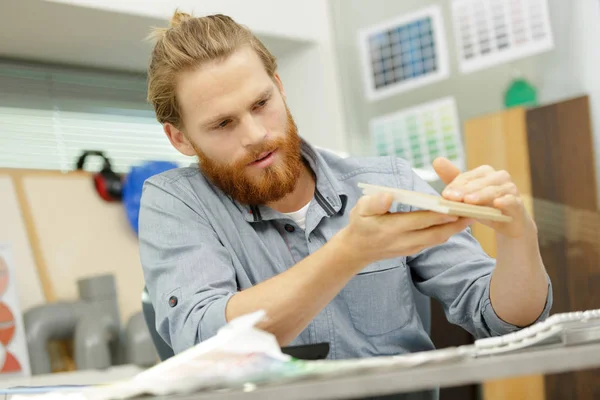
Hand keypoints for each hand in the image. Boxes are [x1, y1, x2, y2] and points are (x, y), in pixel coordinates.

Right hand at [338, 193, 472, 264]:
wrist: (356, 250)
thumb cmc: (359, 225)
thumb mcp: (360, 210)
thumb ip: (374, 202)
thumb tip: (388, 195)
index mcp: (392, 229)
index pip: (421, 221)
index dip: (440, 214)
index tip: (457, 205)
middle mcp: (405, 241)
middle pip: (437, 232)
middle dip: (458, 222)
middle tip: (477, 209)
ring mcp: (412, 247)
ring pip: (439, 238)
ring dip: (457, 227)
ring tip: (474, 213)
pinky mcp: (415, 249)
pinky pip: (435, 240)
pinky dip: (448, 230)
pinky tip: (459, 220)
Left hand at [433, 157, 535, 237]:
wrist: (508, 223)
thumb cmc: (484, 206)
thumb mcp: (467, 194)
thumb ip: (453, 178)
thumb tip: (437, 160)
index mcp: (485, 172)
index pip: (467, 177)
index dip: (455, 186)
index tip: (445, 195)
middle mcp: (499, 177)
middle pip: (479, 182)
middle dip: (465, 190)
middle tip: (452, 198)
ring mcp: (510, 189)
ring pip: (494, 190)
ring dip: (481, 195)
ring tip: (469, 201)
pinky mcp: (518, 203)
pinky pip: (512, 200)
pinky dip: (505, 201)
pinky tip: (497, 204)